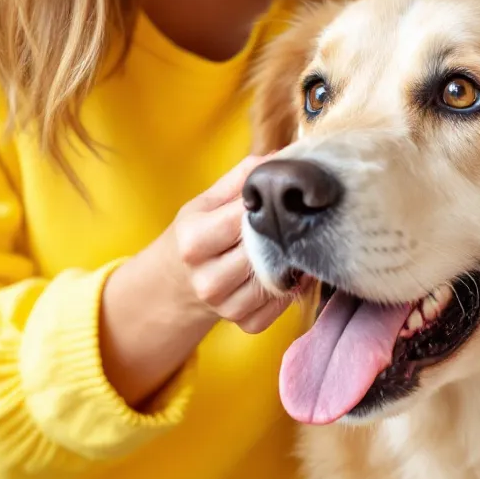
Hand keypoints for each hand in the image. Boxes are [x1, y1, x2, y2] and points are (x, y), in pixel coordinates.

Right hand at [172, 155, 290, 335]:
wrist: (178, 282)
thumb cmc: (198, 232)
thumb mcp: (208, 201)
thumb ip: (242, 177)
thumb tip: (283, 154)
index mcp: (194, 241)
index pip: (244, 218)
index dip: (269, 203)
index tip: (285, 192)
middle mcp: (207, 279)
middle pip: (264, 250)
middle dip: (284, 232)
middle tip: (300, 217)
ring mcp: (226, 307)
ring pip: (278, 278)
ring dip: (294, 260)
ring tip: (297, 242)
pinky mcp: (245, 324)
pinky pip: (282, 306)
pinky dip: (293, 286)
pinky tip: (289, 269)